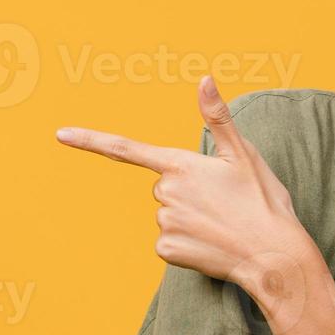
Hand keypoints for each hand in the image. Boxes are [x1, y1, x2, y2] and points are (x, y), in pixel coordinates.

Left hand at [55, 75, 316, 293]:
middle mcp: (166, 193)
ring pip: (167, 213)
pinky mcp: (167, 250)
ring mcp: (165, 223)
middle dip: (186, 191)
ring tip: (220, 223)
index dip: (90, 140)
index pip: (127, 149)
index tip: (60, 134)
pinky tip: (210, 243)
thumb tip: (205, 78)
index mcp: (181, 165)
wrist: (274, 257)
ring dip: (189, 217)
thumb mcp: (243, 154)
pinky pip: (168, 241)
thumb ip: (217, 116)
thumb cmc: (262, 202)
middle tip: (222, 201)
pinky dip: (187, 242)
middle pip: (163, 186)